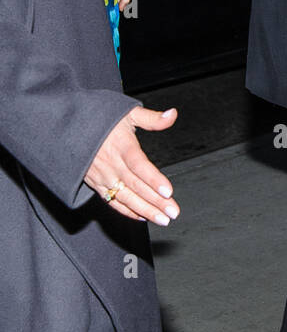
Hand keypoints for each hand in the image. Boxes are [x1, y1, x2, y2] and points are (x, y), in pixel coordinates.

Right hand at [84, 106, 179, 225]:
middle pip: (135, 185)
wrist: (67, 127)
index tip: (168, 191)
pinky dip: (127, 211)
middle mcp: (111, 163)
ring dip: (145, 210)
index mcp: (120, 144)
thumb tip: (173, 114)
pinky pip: (112, 201)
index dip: (153, 178)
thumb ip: (151, 118)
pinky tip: (143, 217)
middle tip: (173, 212)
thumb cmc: (100, 118)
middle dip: (155, 201)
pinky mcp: (96, 185)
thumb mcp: (126, 112)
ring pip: (125, 197)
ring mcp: (102, 176)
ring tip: (163, 219)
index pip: (138, 164)